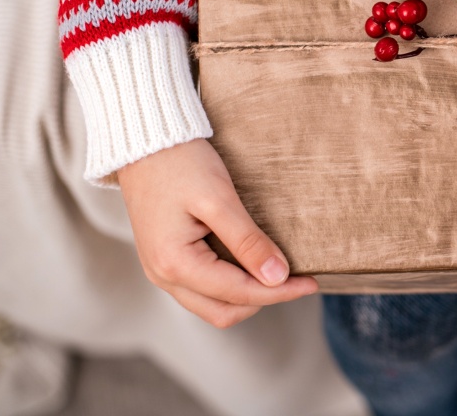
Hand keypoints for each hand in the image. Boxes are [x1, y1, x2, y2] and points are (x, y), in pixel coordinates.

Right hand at [117, 138, 317, 327]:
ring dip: (248, 296)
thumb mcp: (219, 199)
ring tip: (279, 275)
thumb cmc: (180, 164)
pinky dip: (231, 286)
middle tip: (298, 280)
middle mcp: (163, 276)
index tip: (311, 283)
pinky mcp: (167, 260)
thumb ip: (247, 241)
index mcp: (174, 264)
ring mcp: (162, 271)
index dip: (279, 291)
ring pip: (212, 305)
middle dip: (264, 299)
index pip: (238, 293)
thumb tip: (277, 277)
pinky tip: (253, 265)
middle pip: (224, 312)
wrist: (145, 144)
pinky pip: (203, 289)